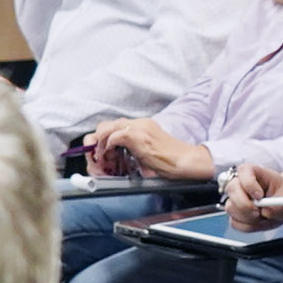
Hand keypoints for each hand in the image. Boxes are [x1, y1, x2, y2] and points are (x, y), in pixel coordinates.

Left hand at [83, 118, 207, 181]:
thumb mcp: (149, 149)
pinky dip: (108, 145)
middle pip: (107, 125)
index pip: (115, 125)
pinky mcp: (138, 137)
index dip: (104, 137)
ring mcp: (139, 128)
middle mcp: (139, 123)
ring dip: (100, 143)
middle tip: (99, 154)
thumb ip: (134, 147)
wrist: (184, 160)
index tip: (101, 149)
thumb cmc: (170, 159)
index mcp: (142, 124)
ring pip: (107, 128)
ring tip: (102, 156)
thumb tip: (117, 153)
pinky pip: (114, 136)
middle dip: (98, 139)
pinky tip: (110, 154)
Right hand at [220, 162, 282, 227]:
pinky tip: (259, 222)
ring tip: (264, 215)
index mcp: (252, 171)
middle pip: (232, 189)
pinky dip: (248, 226)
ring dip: (249, 217)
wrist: (282, 205)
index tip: (260, 196)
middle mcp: (239, 183)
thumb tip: (266, 212)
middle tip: (259, 212)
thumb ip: (279, 203)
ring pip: (231, 208)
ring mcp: (234, 198)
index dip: (249, 184)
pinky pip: (235, 223)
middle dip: (245, 204)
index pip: (243, 171)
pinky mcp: (234, 213)